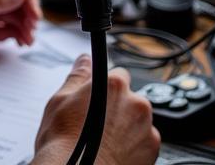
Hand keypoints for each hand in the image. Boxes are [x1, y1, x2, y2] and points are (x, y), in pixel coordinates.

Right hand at [33, 55, 159, 164]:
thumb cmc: (66, 143)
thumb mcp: (60, 100)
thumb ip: (78, 76)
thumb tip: (84, 60)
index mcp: (114, 85)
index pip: (118, 74)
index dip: (106, 87)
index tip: (98, 98)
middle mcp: (136, 104)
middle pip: (130, 98)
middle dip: (118, 107)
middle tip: (98, 122)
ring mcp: (148, 130)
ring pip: (138, 121)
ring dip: (127, 126)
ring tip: (106, 141)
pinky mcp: (154, 153)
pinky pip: (145, 142)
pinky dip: (134, 146)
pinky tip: (115, 152)